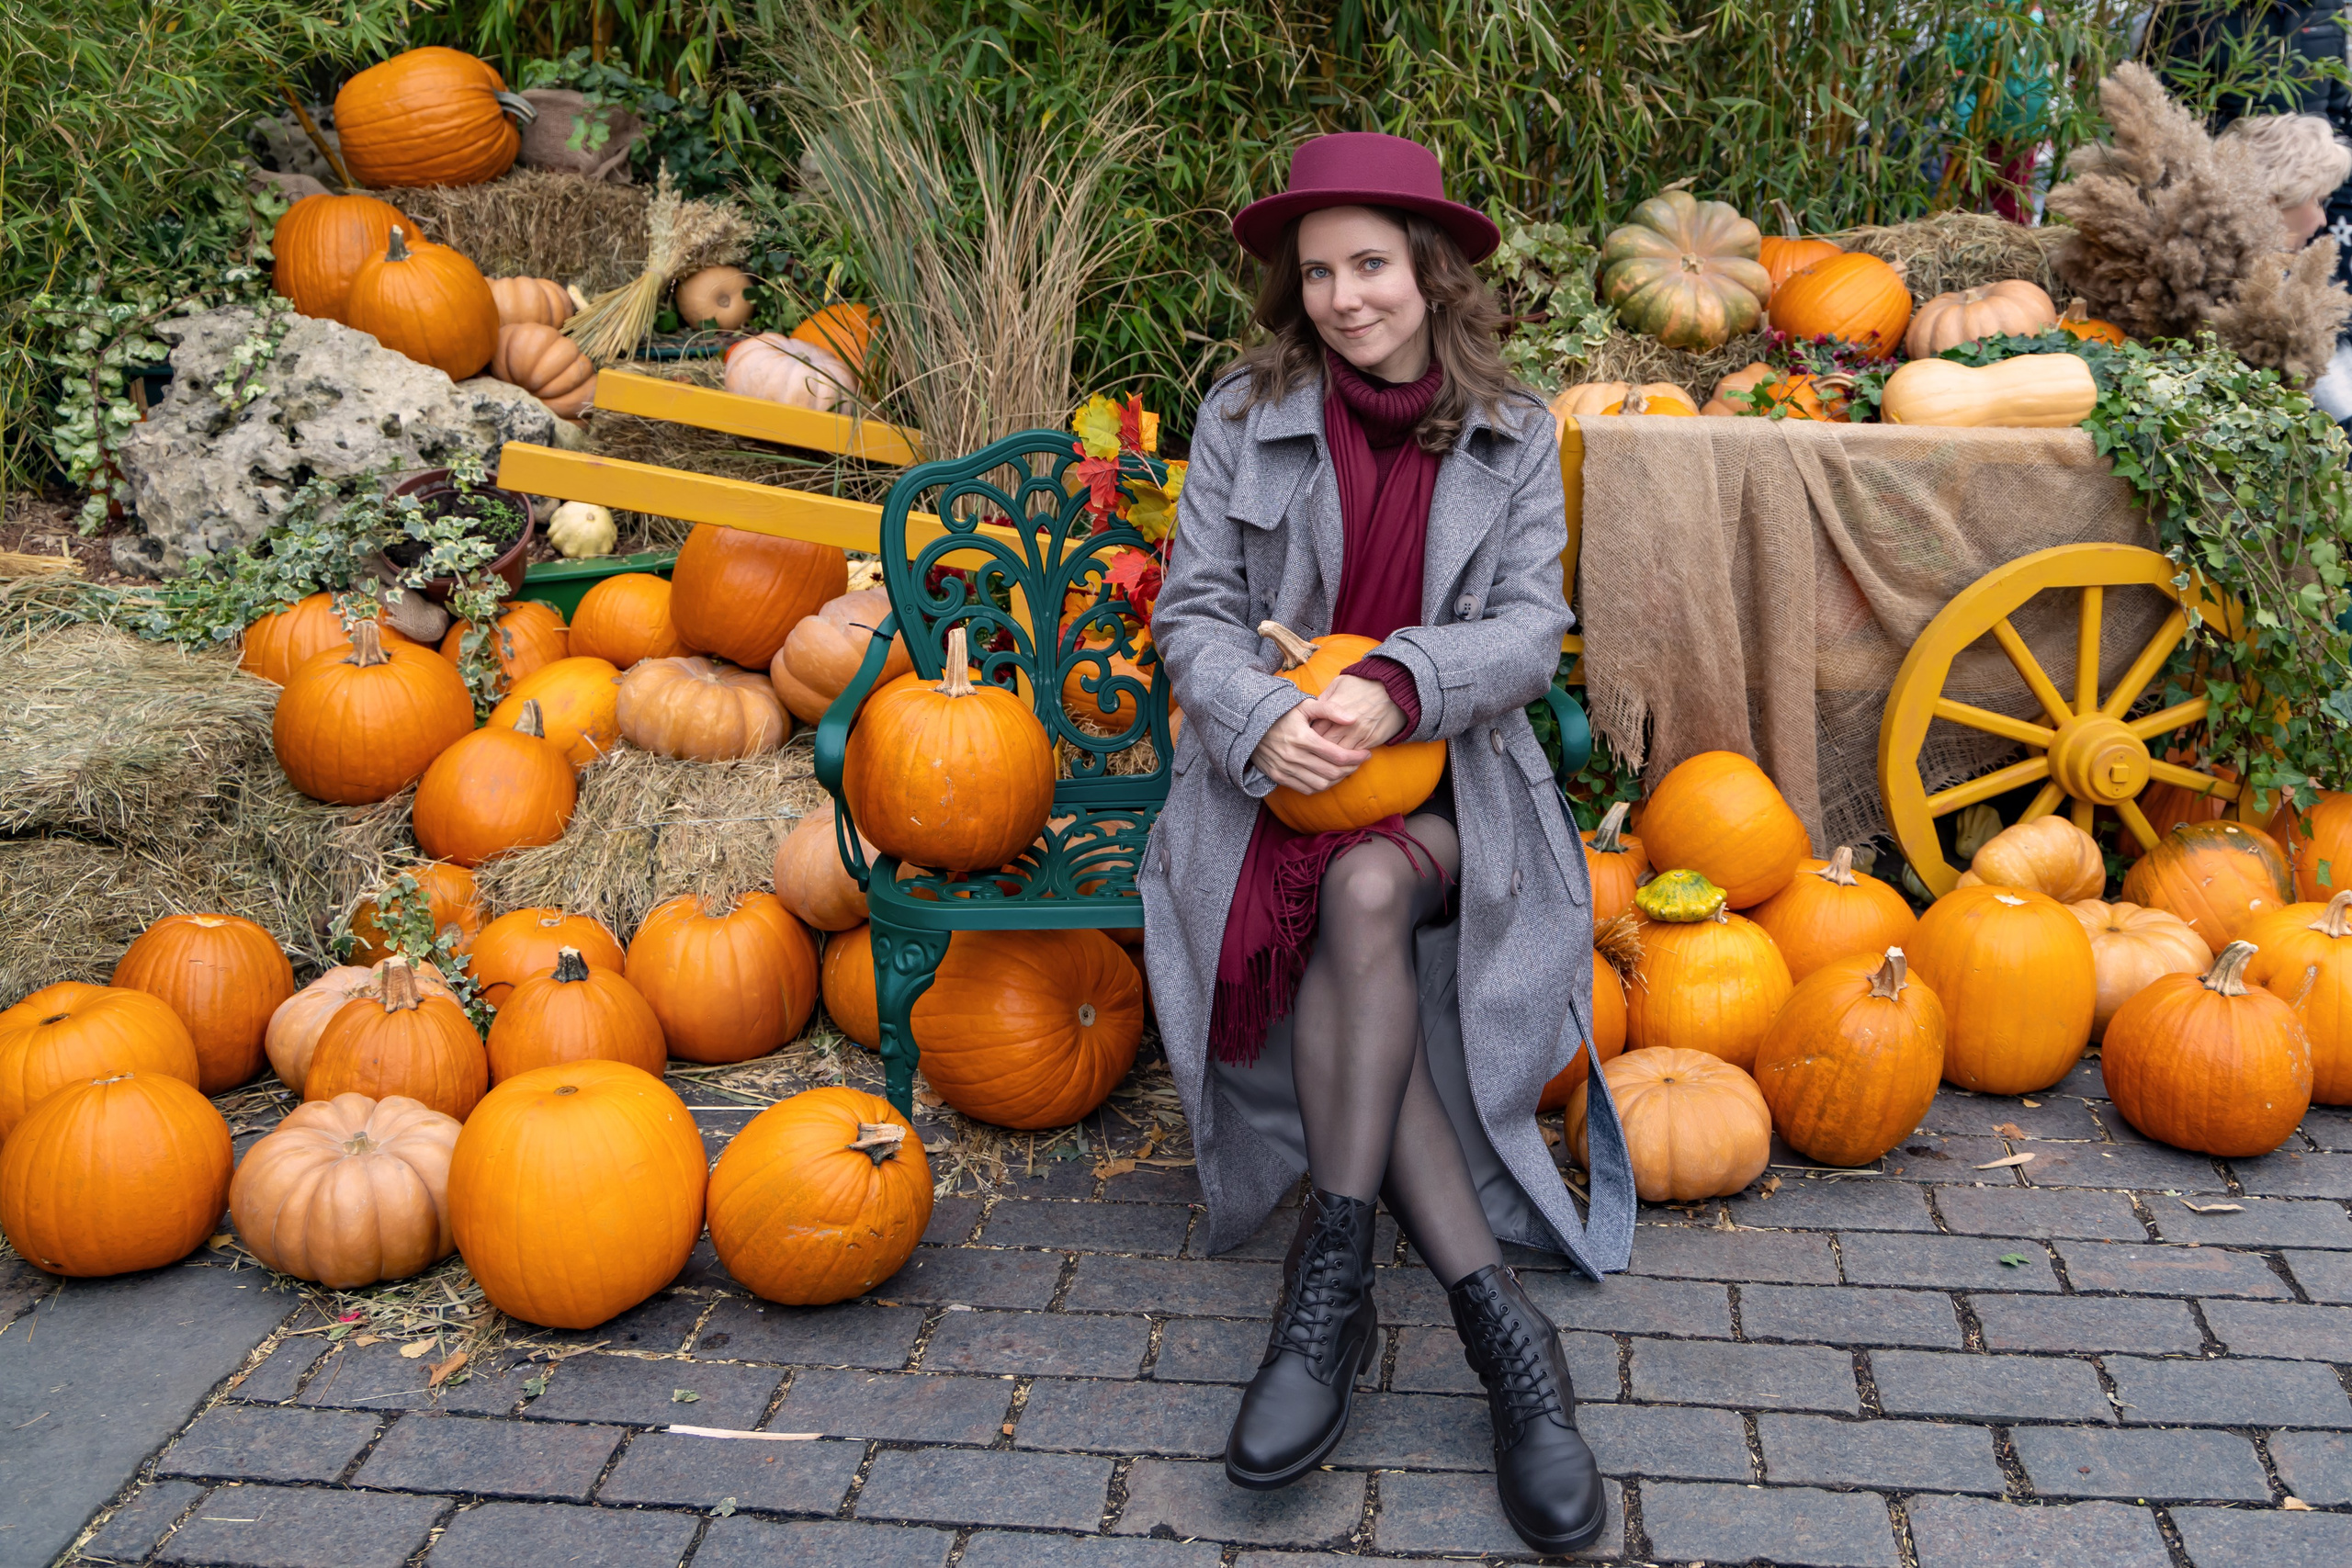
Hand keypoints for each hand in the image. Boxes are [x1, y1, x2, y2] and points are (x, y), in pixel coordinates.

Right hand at [1251, 703, 1371, 793]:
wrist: (1250, 725)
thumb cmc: (1281, 713)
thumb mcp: (1304, 705)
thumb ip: (1330, 709)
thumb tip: (1353, 719)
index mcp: (1303, 737)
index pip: (1337, 755)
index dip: (1356, 757)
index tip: (1366, 754)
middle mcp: (1294, 756)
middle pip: (1332, 772)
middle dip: (1351, 769)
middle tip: (1358, 762)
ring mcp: (1285, 769)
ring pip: (1321, 784)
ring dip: (1338, 780)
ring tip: (1345, 770)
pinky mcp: (1278, 777)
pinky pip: (1306, 789)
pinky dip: (1321, 786)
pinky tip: (1328, 776)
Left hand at [1300, 672, 1406, 749]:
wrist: (1395, 688)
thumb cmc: (1365, 683)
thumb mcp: (1340, 683)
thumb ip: (1324, 698)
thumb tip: (1312, 711)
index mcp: (1334, 709)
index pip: (1314, 730)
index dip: (1309, 737)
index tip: (1307, 739)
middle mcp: (1345, 724)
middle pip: (1324, 745)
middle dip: (1317, 749)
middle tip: (1314, 751)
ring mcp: (1359, 734)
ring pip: (1339, 754)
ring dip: (1332, 757)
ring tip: (1327, 757)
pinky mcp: (1371, 741)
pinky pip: (1355, 755)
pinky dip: (1347, 758)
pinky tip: (1343, 757)